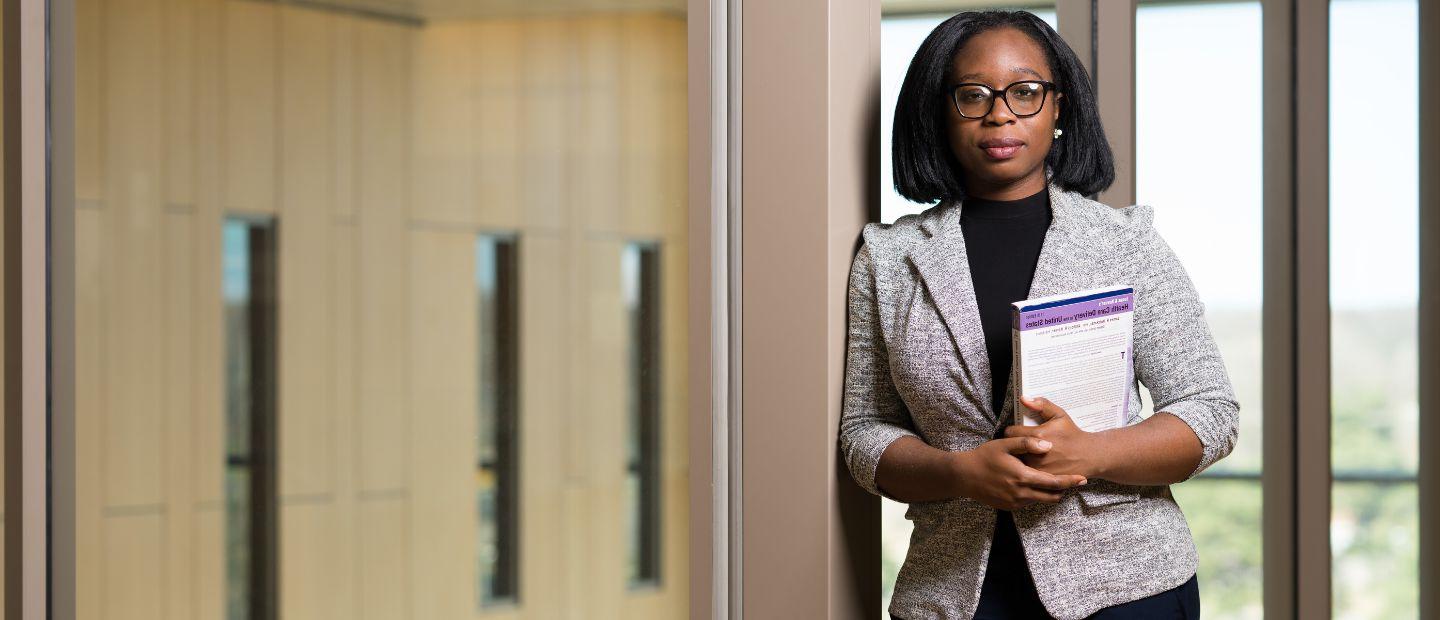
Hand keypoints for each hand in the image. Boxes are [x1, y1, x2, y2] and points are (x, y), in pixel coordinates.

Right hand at [951, 436, 1088, 510]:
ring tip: (1054, 482)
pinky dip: (1035, 495)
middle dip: (1064, 489)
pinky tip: (1033, 485)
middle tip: (1072, 481)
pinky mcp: (1009, 507)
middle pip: (1052, 496)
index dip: (1070, 481)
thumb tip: (1048, 445)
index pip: (1054, 483)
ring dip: (1049, 493)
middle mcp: (1021, 493)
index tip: (1082, 479)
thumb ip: (1027, 443)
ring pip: (1040, 500)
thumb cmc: (984, 457)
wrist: (964, 476)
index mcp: (1023, 477)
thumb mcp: (1004, 444)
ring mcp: (1014, 502)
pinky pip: (1028, 502)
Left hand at [1004, 395, 1106, 479]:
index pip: (1010, 433)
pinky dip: (1026, 471)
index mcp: (1037, 435)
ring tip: (1025, 454)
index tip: (1017, 433)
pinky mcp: (1041, 480)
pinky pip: (1025, 474)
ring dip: (1018, 458)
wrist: (1089, 455)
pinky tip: (1032, 465)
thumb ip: (1041, 405)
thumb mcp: (1059, 415)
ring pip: (1016, 462)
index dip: (1012, 432)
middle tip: (1020, 444)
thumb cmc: (1072, 434)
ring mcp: (1038, 468)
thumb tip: (1024, 398)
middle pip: (1011, 449)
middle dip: (1013, 446)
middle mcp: (1035, 453)